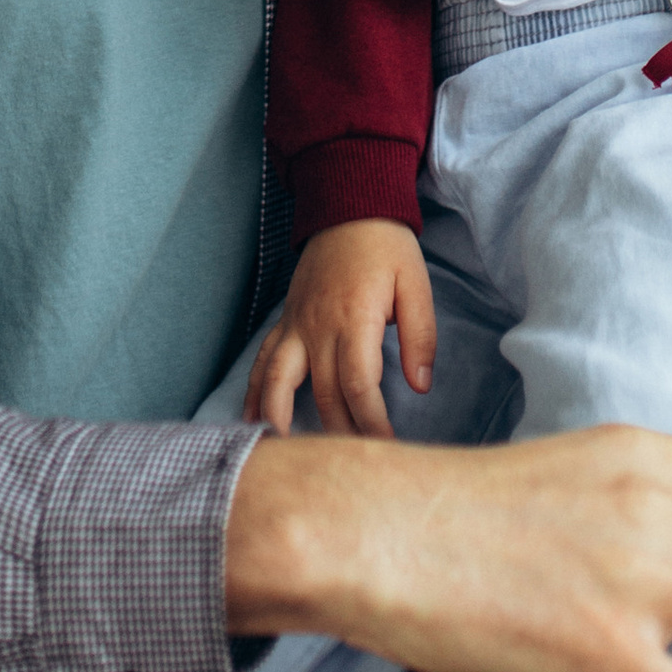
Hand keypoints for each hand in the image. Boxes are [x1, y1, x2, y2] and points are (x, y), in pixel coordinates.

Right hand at [245, 222, 435, 438]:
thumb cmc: (387, 246)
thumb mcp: (416, 284)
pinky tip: (250, 416)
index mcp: (354, 319)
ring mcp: (296, 324)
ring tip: (281, 452)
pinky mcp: (286, 320)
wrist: (348, 206)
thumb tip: (420, 385)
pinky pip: (264, 359)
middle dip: (340, 433)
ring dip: (279, 417)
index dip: (371, 422)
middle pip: (323, 394)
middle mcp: (318, 327)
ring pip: (279, 379)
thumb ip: (421, 336)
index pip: (358, 385)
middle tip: (354, 466)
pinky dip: (255, 389)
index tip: (387, 447)